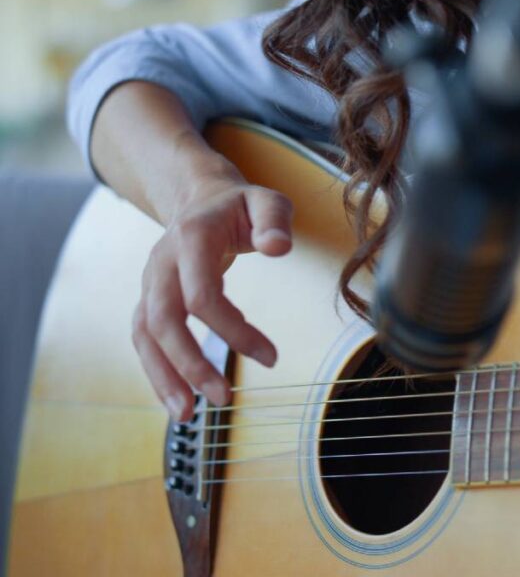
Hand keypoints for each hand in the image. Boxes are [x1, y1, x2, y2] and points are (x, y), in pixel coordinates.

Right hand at [131, 174, 293, 420]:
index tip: (271, 357)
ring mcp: (151, 284)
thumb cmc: (240, 207)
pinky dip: (159, 372)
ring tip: (187, 416)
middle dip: (190, 364)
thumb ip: (274, 220)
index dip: (233, 330)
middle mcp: (161, 264)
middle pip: (164, 321)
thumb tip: (278, 247)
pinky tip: (179, 400)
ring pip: (145, 335)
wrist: (201, 200)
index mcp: (191, 239)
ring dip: (163, 378)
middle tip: (224, 398)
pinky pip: (146, 341)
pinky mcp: (151, 301)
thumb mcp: (266, 201)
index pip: (201, 295)